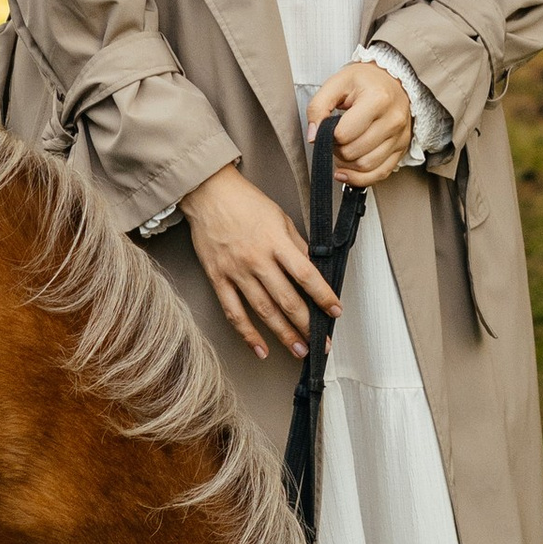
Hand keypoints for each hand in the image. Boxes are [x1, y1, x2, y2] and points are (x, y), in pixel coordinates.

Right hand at [182, 164, 342, 361]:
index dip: (323, 296)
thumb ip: (296, 245)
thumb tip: (313, 268)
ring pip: (263, 311)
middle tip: (321, 343)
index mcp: (276, 241)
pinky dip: (248, 334)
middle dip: (307, 325)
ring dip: (284, 334)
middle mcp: (257, 259)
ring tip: (299, 350)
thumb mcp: (280, 217)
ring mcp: (236, 271)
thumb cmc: (245, 202)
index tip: (335, 311)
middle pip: (287, 299)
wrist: (207, 192)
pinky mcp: (218, 278)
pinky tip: (261, 348)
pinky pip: (234, 312)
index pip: (306, 275)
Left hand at [305, 57, 415, 188]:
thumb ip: (318, 107)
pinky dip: (361, 178)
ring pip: (366, 166)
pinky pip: (381, 173)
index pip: (344, 134)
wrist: (392, 80)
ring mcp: (400, 136)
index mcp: (377, 99)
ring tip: (343, 149)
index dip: (330, 135)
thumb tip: (313, 136)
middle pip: (355, 152)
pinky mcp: (401, 149)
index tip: (329, 128)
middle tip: (334, 139)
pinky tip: (348, 172)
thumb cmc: (364, 81)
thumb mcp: (336, 83)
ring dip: (347, 164)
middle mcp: (393, 119)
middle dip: (337, 150)